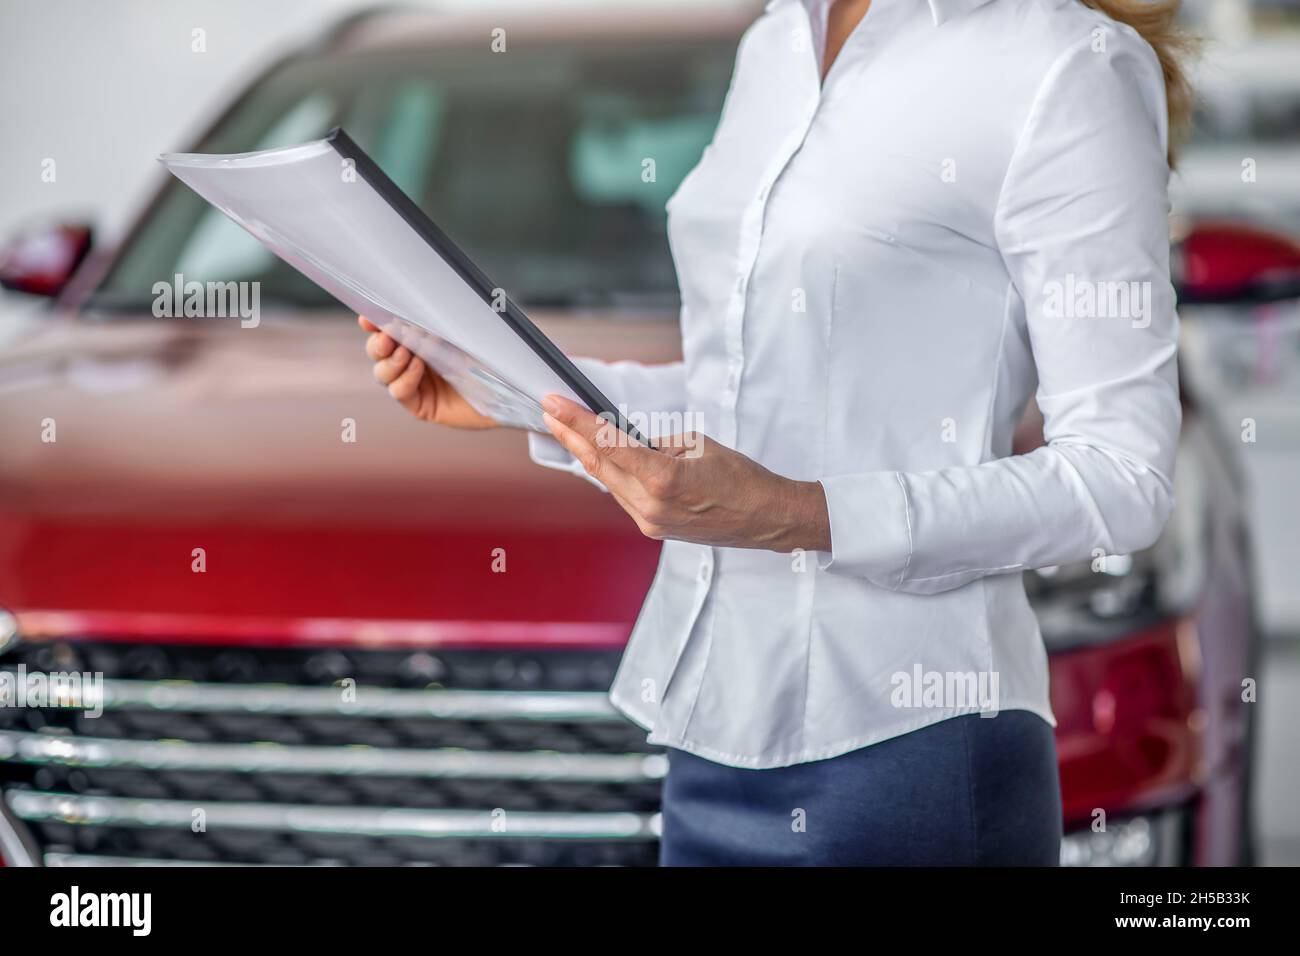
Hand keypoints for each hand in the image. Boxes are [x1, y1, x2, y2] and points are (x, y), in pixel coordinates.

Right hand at [359, 316, 496, 428]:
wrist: (512, 391)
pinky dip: (404, 379)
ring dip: (389, 361)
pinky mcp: (420, 405)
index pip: (388, 328)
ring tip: (406, 352)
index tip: (368, 317)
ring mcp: (414, 384)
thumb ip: (440, 323)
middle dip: (377, 342)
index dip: (374, 322)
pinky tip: (417, 368)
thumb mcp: (465, 334)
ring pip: (382, 372)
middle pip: (377, 351)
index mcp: (419, 338)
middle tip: (386, 336)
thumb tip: (413, 309)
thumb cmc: (491, 356)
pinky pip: (399, 392)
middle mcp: (412, 360)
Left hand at [540, 394, 830, 552]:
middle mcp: (649, 505)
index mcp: (662, 478)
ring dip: (588, 455)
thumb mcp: (695, 444)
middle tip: (549, 411)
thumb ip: (654, 443)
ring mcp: (649, 521)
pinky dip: (611, 474)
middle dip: (571, 436)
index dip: (575, 421)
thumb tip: (625, 440)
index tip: (553, 402)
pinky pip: (622, 495)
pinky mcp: (652, 529)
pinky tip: (598, 457)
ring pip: (608, 481)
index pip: (607, 443)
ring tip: (566, 429)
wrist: (764, 518)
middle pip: (598, 465)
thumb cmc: (739, 476)